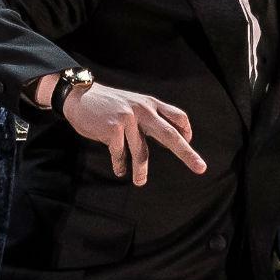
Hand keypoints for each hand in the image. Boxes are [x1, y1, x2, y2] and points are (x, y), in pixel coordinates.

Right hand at [62, 84, 207, 185]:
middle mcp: (143, 110)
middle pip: (171, 135)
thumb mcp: (134, 104)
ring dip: (141, 170)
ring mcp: (128, 119)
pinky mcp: (112, 129)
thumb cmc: (109, 105)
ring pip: (142, 151)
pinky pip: (120, 153)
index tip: (188, 141)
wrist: (79, 97)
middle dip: (187, 153)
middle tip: (200, 168)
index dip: (186, 130)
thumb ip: (150, 118)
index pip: (178, 116)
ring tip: (140, 182)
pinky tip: (120, 170)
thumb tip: (168, 140)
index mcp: (151, 104)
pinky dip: (120, 164)